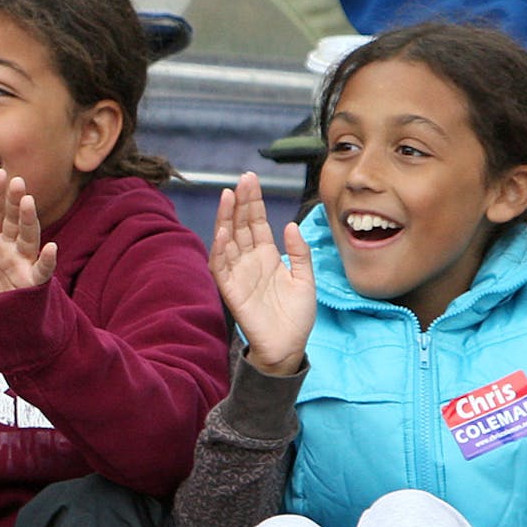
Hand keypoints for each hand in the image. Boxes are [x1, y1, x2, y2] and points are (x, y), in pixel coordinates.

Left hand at [0, 170, 56, 295]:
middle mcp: (8, 247)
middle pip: (13, 220)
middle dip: (14, 201)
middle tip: (17, 181)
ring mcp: (22, 263)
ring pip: (28, 238)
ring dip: (29, 220)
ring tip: (28, 202)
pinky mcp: (32, 283)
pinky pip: (42, 270)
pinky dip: (48, 260)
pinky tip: (52, 248)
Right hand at [209, 173, 313, 376]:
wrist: (289, 346)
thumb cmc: (297, 315)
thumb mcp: (306, 278)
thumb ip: (299, 252)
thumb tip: (289, 225)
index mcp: (267, 255)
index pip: (256, 222)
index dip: (253, 201)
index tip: (251, 179)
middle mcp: (249, 261)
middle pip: (240, 225)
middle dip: (240, 202)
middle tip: (242, 179)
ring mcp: (239, 274)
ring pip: (227, 241)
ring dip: (225, 219)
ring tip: (228, 197)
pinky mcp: (231, 291)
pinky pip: (221, 267)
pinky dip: (220, 249)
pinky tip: (223, 232)